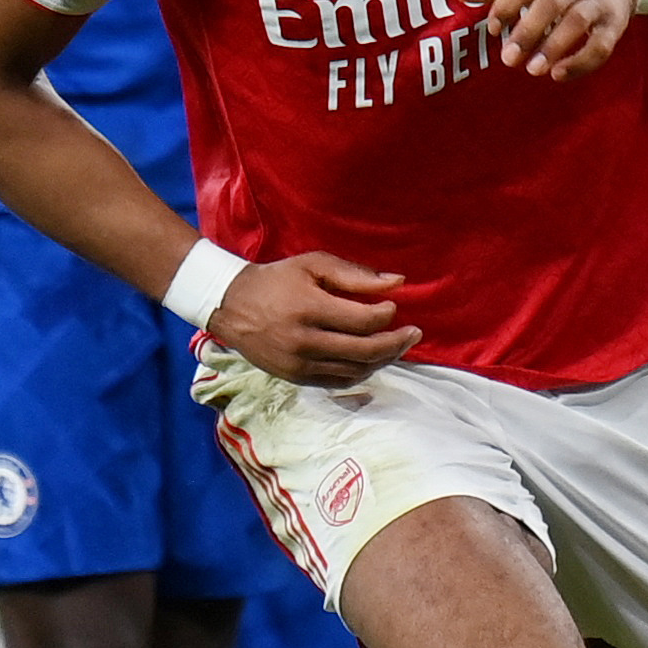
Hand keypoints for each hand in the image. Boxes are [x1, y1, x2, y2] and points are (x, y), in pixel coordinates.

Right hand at [206, 253, 423, 387]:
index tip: (393, 306)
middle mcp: (305, 341)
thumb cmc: (278, 280)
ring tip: (398, 346)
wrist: (232, 306)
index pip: (363, 320)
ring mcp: (299, 364)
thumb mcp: (313, 264)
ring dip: (383, 360)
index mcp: (309, 308)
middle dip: (396, 343)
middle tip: (415, 333)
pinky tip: (374, 360)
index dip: (386, 315)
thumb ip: (355, 274)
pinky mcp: (296, 379)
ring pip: (355, 371)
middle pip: (365, 351)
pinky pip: (338, 382)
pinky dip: (361, 373)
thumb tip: (398, 282)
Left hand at [454, 0, 637, 80]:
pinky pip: (600, 45)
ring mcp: (598, 2)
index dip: (508, 3)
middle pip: (551, 3)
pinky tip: (559, 75)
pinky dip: (581, 62)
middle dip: (528, 32)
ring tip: (532, 70)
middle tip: (507, 59)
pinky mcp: (614, 25)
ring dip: (554, 47)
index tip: (493, 28)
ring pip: (577, 22)